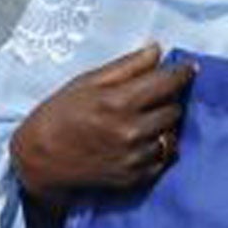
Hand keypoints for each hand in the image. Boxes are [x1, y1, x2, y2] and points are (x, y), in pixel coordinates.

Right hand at [9, 44, 195, 207]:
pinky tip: (139, 141)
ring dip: (164, 125)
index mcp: (118, 102)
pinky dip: (157, 147)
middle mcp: (132, 130)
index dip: (182, 72)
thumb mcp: (85, 82)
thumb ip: (125, 66)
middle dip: (168, 99)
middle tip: (153, 97)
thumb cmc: (58, 116)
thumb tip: (156, 50)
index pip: (167, 82)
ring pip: (172, 134)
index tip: (188, 68)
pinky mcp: (136, 177)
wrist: (39, 160)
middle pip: (175, 108)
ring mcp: (136, 156)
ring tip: (145, 120)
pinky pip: (164, 157)